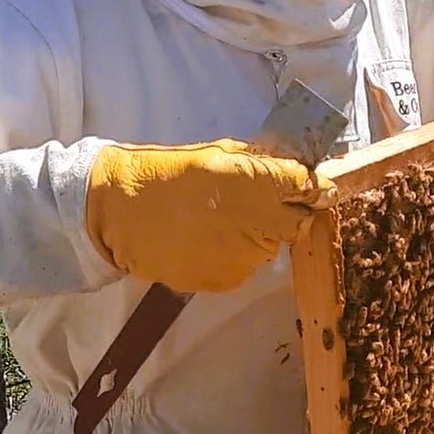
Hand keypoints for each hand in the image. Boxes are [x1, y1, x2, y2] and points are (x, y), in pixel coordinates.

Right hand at [85, 139, 335, 292]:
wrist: (120, 212)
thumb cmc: (168, 173)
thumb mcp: (219, 153)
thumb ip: (261, 163)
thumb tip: (295, 169)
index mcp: (260, 182)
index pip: (312, 189)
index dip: (314, 190)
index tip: (311, 190)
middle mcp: (261, 222)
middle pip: (298, 224)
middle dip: (286, 215)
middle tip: (256, 206)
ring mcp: (246, 256)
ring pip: (270, 248)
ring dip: (256, 237)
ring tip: (217, 224)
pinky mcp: (228, 280)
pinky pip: (245, 267)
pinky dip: (234, 257)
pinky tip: (206, 242)